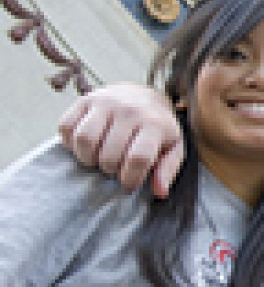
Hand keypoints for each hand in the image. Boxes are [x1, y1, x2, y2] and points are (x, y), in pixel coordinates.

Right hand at [58, 83, 182, 197]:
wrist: (145, 94)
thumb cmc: (157, 127)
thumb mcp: (173, 148)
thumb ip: (168, 170)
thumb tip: (159, 192)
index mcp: (155, 124)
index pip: (137, 158)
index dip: (129, 178)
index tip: (128, 184)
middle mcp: (129, 110)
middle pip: (108, 154)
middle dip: (109, 169)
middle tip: (114, 167)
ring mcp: (105, 102)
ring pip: (84, 139)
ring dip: (87, 157)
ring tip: (97, 158)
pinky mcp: (85, 98)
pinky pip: (66, 126)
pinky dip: (70, 142)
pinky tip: (84, 146)